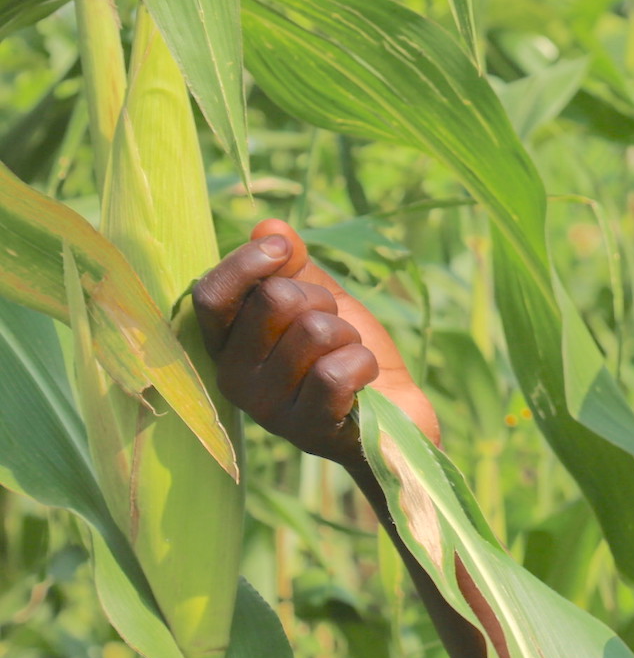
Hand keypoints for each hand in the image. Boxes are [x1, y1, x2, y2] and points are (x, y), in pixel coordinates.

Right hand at [193, 219, 439, 461]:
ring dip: (348, 336)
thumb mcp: (321, 301)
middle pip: (275, 302)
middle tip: (336, 326)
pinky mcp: (306, 431)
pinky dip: (363, 364)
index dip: (247, 263)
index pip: (212, 296)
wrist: (396, 415)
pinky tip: (364, 379)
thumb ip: (292, 266)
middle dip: (321, 300)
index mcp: (228, 345)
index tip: (282, 248)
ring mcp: (268, 410)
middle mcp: (235, 379)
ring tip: (348, 356)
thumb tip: (268, 226)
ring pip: (315, 332)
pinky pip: (336, 372)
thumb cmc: (349, 354)